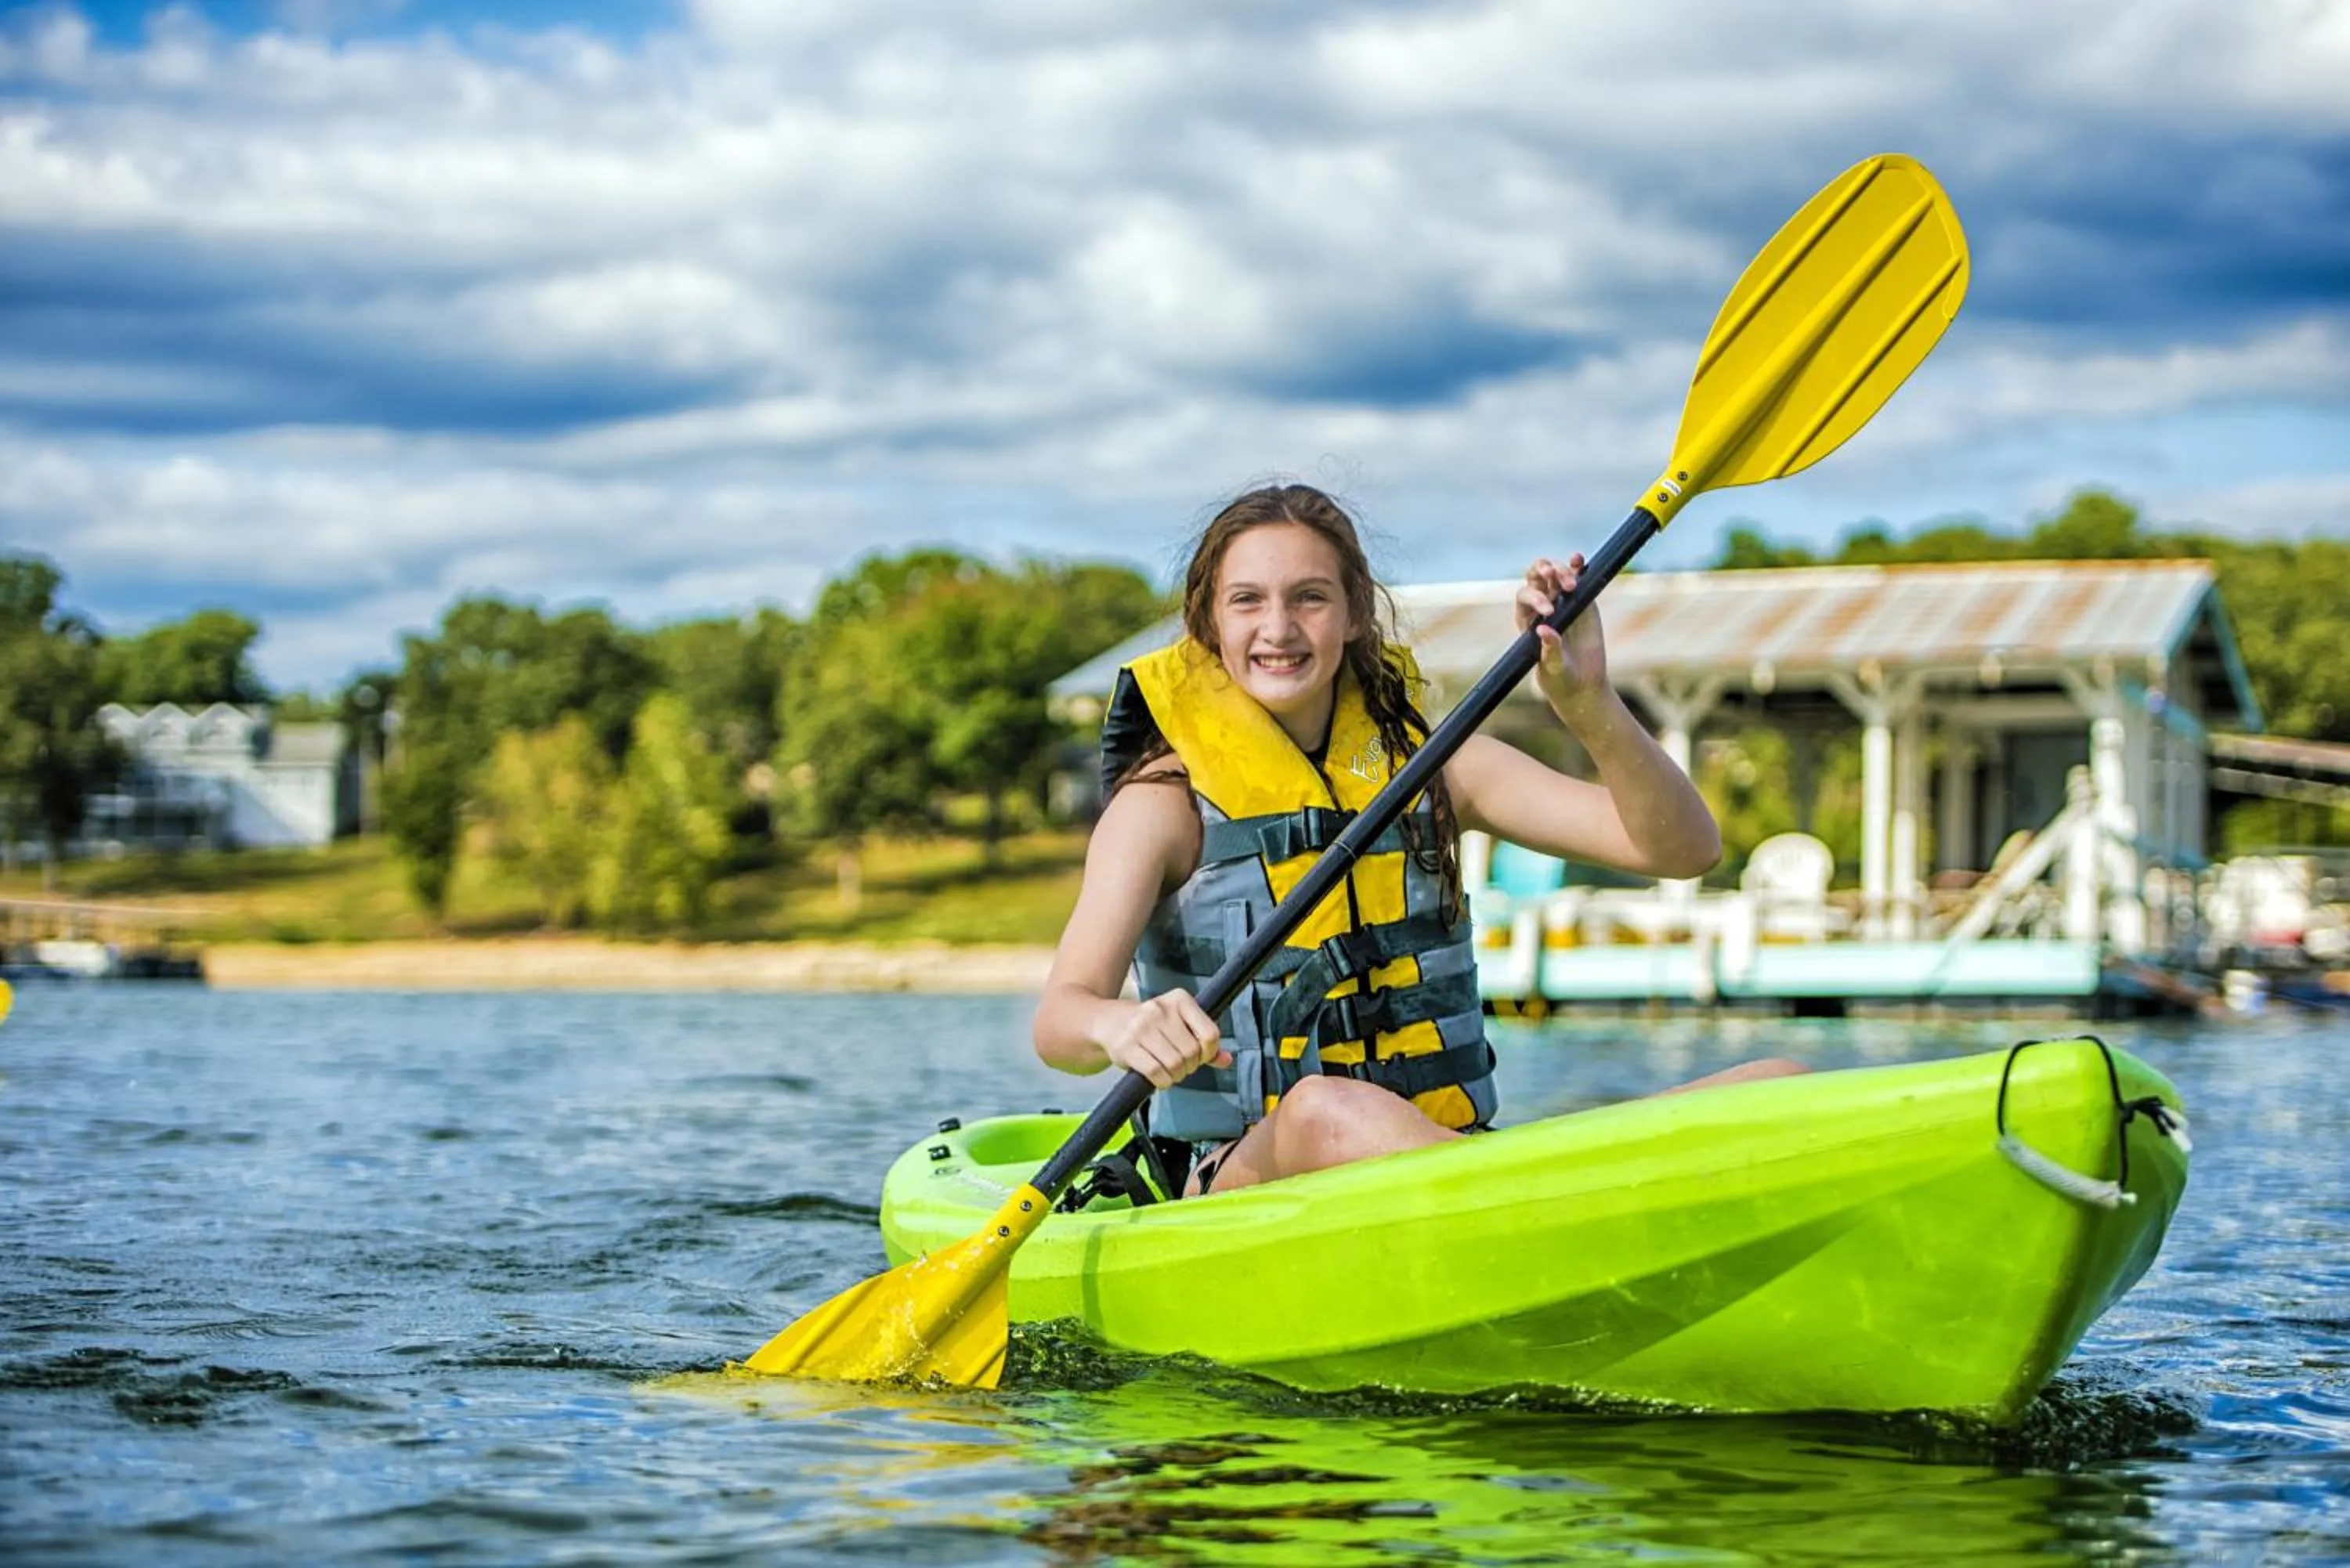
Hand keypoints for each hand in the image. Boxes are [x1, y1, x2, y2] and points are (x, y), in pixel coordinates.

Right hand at [1102, 992, 1227, 1088]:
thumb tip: (1228, 1060)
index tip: (1200, 1057)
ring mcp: (1141, 1027)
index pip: (1210, 1033)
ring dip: (1177, 1076)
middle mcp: (1160, 1009)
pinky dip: (1163, 1082)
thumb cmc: (1152, 1026)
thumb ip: (1204, 1040)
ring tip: (1171, 1073)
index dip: (1209, 1052)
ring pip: (1175, 1063)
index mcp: (1180, 999)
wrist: (1108, 1022)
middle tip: (1182, 1067)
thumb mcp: (1179, 1024)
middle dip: (1191, 1066)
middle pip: (1192, 1051)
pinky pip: (1156, 1072)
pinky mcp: (1127, 1046)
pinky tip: (1160, 1078)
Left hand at [1516, 554, 1609, 719]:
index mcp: (1527, 619)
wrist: (1582, 685)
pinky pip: (1579, 578)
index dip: (1535, 598)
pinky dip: (1578, 566)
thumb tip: (1544, 630)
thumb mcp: (1553, 668)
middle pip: (1537, 577)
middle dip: (1542, 571)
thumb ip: (1550, 650)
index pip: (1525, 597)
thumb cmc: (1560, 679)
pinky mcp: (1584, 601)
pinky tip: (1578, 560)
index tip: (1550, 612)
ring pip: (1556, 574)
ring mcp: (1563, 600)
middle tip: (1553, 575)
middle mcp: (1543, 605)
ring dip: (1562, 569)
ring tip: (1571, 582)